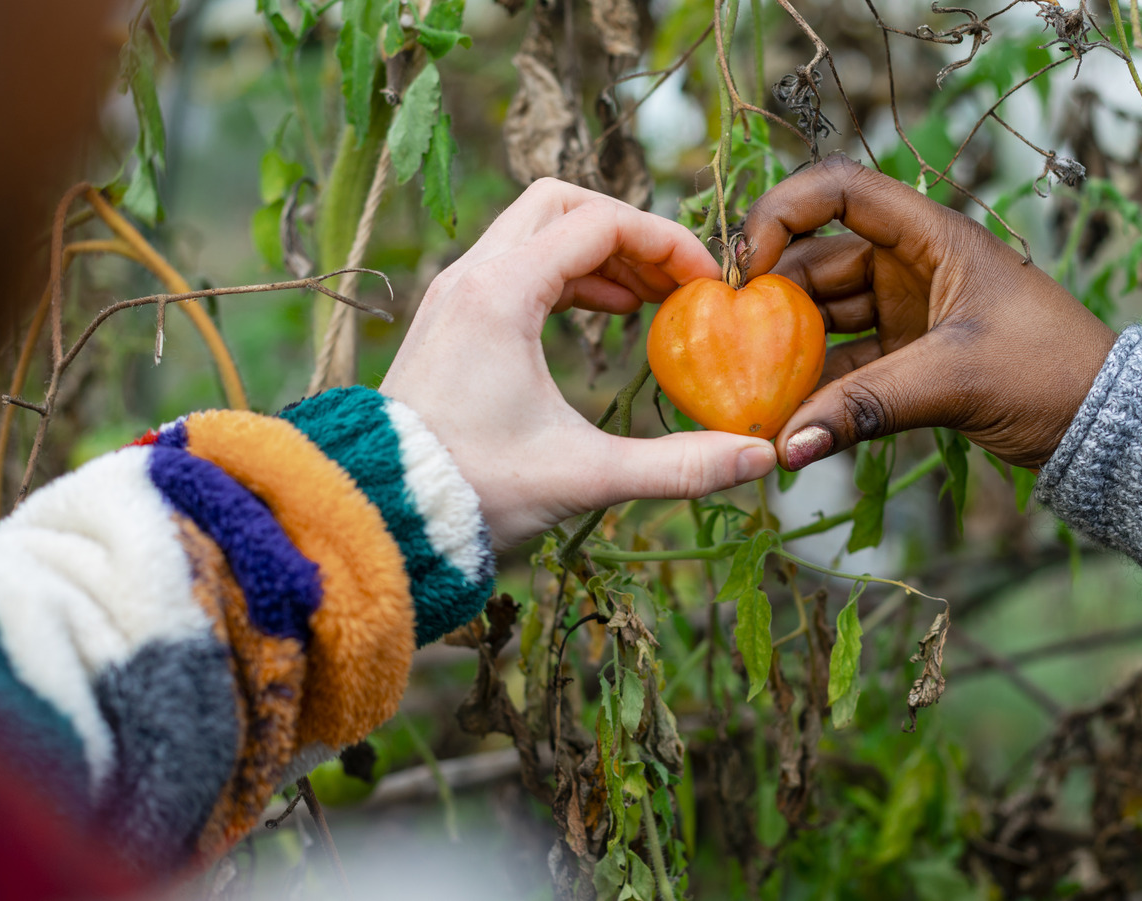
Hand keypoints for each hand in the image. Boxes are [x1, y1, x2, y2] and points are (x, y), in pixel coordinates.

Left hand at [380, 179, 776, 549]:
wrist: (379, 516)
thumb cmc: (473, 491)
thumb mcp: (587, 476)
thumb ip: (680, 465)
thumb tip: (762, 457)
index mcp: (502, 293)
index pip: (600, 222)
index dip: (666, 243)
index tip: (708, 285)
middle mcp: (472, 277)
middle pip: (561, 202)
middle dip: (629, 231)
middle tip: (675, 280)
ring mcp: (455, 294)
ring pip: (536, 229)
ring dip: (598, 252)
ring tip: (651, 300)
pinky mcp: (450, 319)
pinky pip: (516, 263)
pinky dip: (567, 274)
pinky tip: (606, 315)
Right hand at [740, 155, 1117, 470]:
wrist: (1105, 426)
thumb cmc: (1052, 373)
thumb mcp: (957, 380)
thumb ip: (866, 408)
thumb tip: (787, 446)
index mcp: (931, 236)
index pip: (839, 191)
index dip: (782, 213)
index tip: (745, 266)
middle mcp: (911, 265)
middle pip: (817, 259)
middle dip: (771, 298)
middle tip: (726, 344)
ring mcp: (908, 312)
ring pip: (825, 317)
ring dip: (787, 350)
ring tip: (747, 389)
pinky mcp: (909, 359)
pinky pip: (846, 365)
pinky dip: (817, 389)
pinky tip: (787, 420)